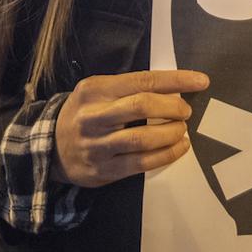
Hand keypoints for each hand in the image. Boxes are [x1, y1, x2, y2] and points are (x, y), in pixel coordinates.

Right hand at [51, 69, 208, 188]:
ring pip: (142, 138)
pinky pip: (141, 163)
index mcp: (96, 89)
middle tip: (186, 111)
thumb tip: (177, 86)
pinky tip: (178, 147)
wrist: (50, 147)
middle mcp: (93, 116)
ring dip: (171, 133)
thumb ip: (130, 88)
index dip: (176, 80)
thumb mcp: (99, 91)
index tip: (200, 81)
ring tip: (182, 130)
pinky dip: (166, 155)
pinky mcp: (102, 170)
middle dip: (172, 107)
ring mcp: (96, 145)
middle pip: (141, 106)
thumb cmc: (86, 114)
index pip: (142, 80)